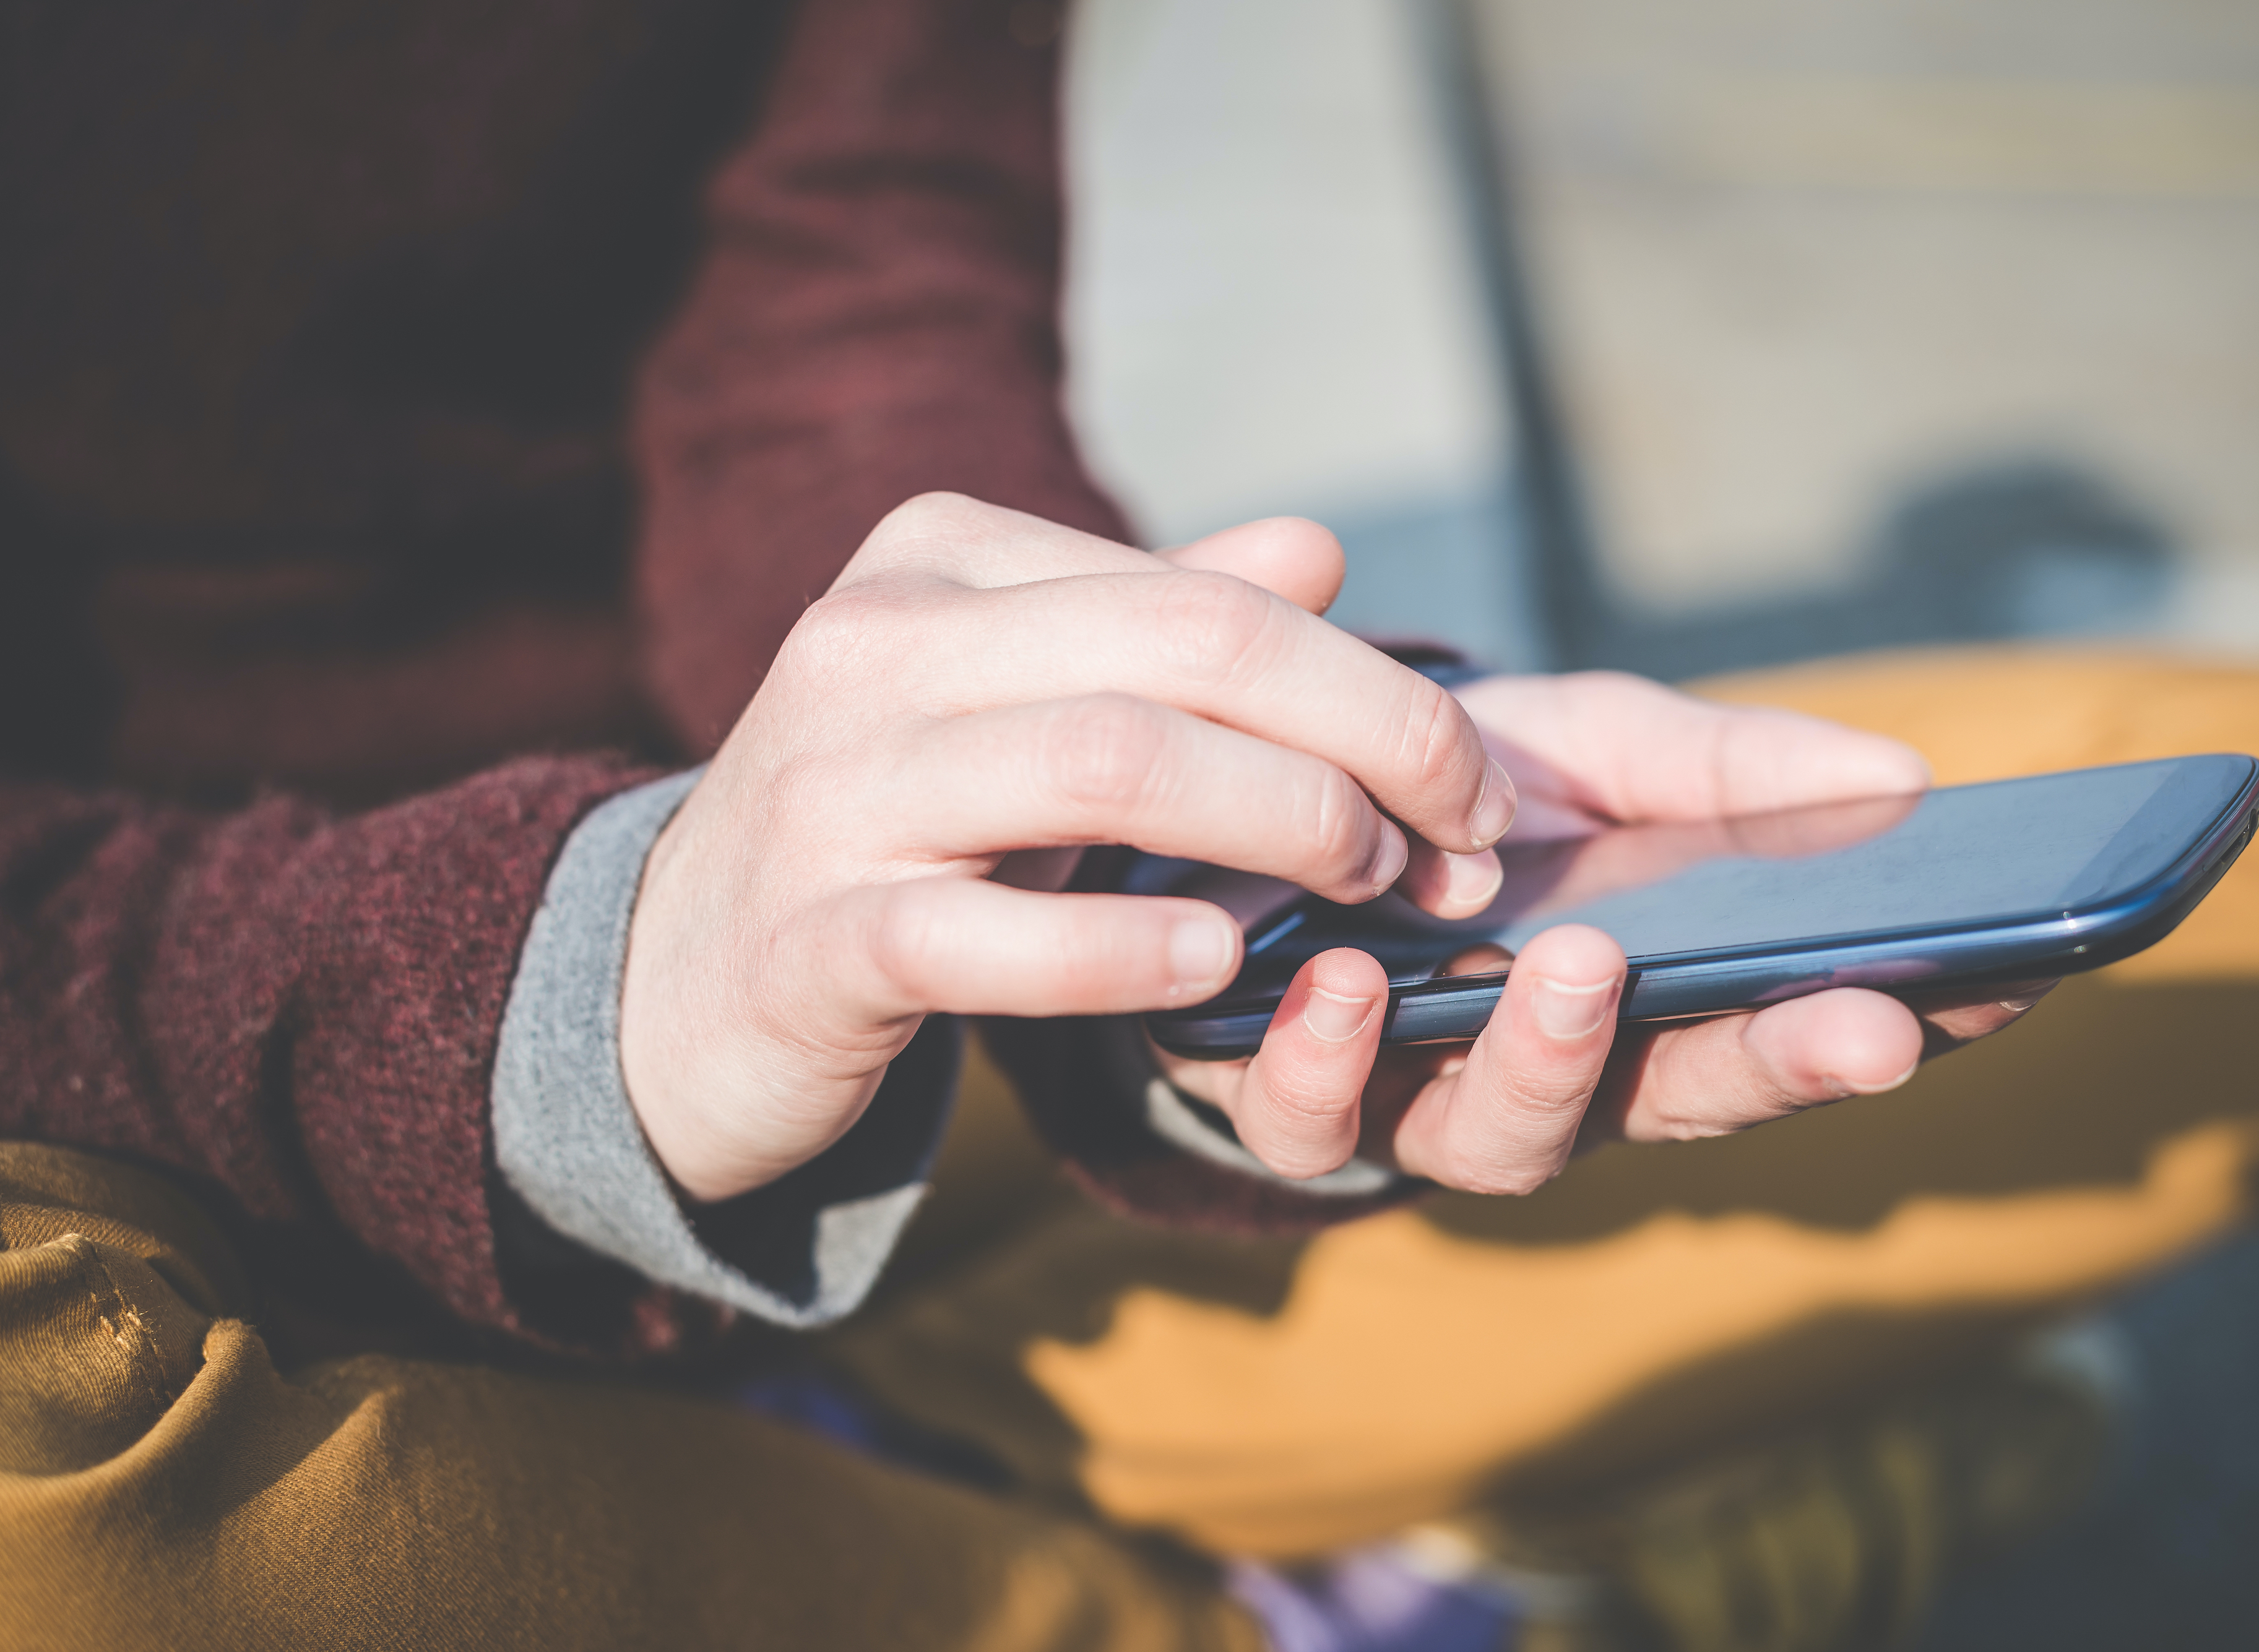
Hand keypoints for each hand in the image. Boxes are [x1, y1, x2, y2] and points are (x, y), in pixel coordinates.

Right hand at [618, 495, 1517, 1201]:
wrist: (670, 977)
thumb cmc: (892, 831)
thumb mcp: (1016, 702)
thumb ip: (1156, 623)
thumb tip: (1315, 552)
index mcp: (940, 562)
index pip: (1205, 599)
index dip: (1370, 687)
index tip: (1469, 784)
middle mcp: (878, 646)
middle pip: (1178, 657)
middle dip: (1362, 743)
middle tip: (1463, 842)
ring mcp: (834, 790)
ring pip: (1100, 765)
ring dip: (1277, 826)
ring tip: (1371, 886)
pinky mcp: (810, 939)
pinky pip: (979, 932)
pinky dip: (1115, 946)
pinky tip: (1218, 962)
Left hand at [1154, 671, 2056, 1192]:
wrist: (1249, 801)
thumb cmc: (1444, 795)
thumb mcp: (1590, 748)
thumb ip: (1726, 766)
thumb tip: (1905, 775)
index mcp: (1649, 1004)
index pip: (1796, 1028)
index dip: (1905, 1020)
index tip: (2005, 982)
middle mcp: (1553, 1081)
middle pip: (1684, 1104)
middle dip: (1779, 1065)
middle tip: (1858, 1021)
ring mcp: (1420, 1105)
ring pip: (1504, 1142)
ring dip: (1550, 1061)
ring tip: (1575, 967)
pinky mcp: (1287, 1101)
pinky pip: (1310, 1123)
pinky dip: (1328, 1059)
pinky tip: (1339, 985)